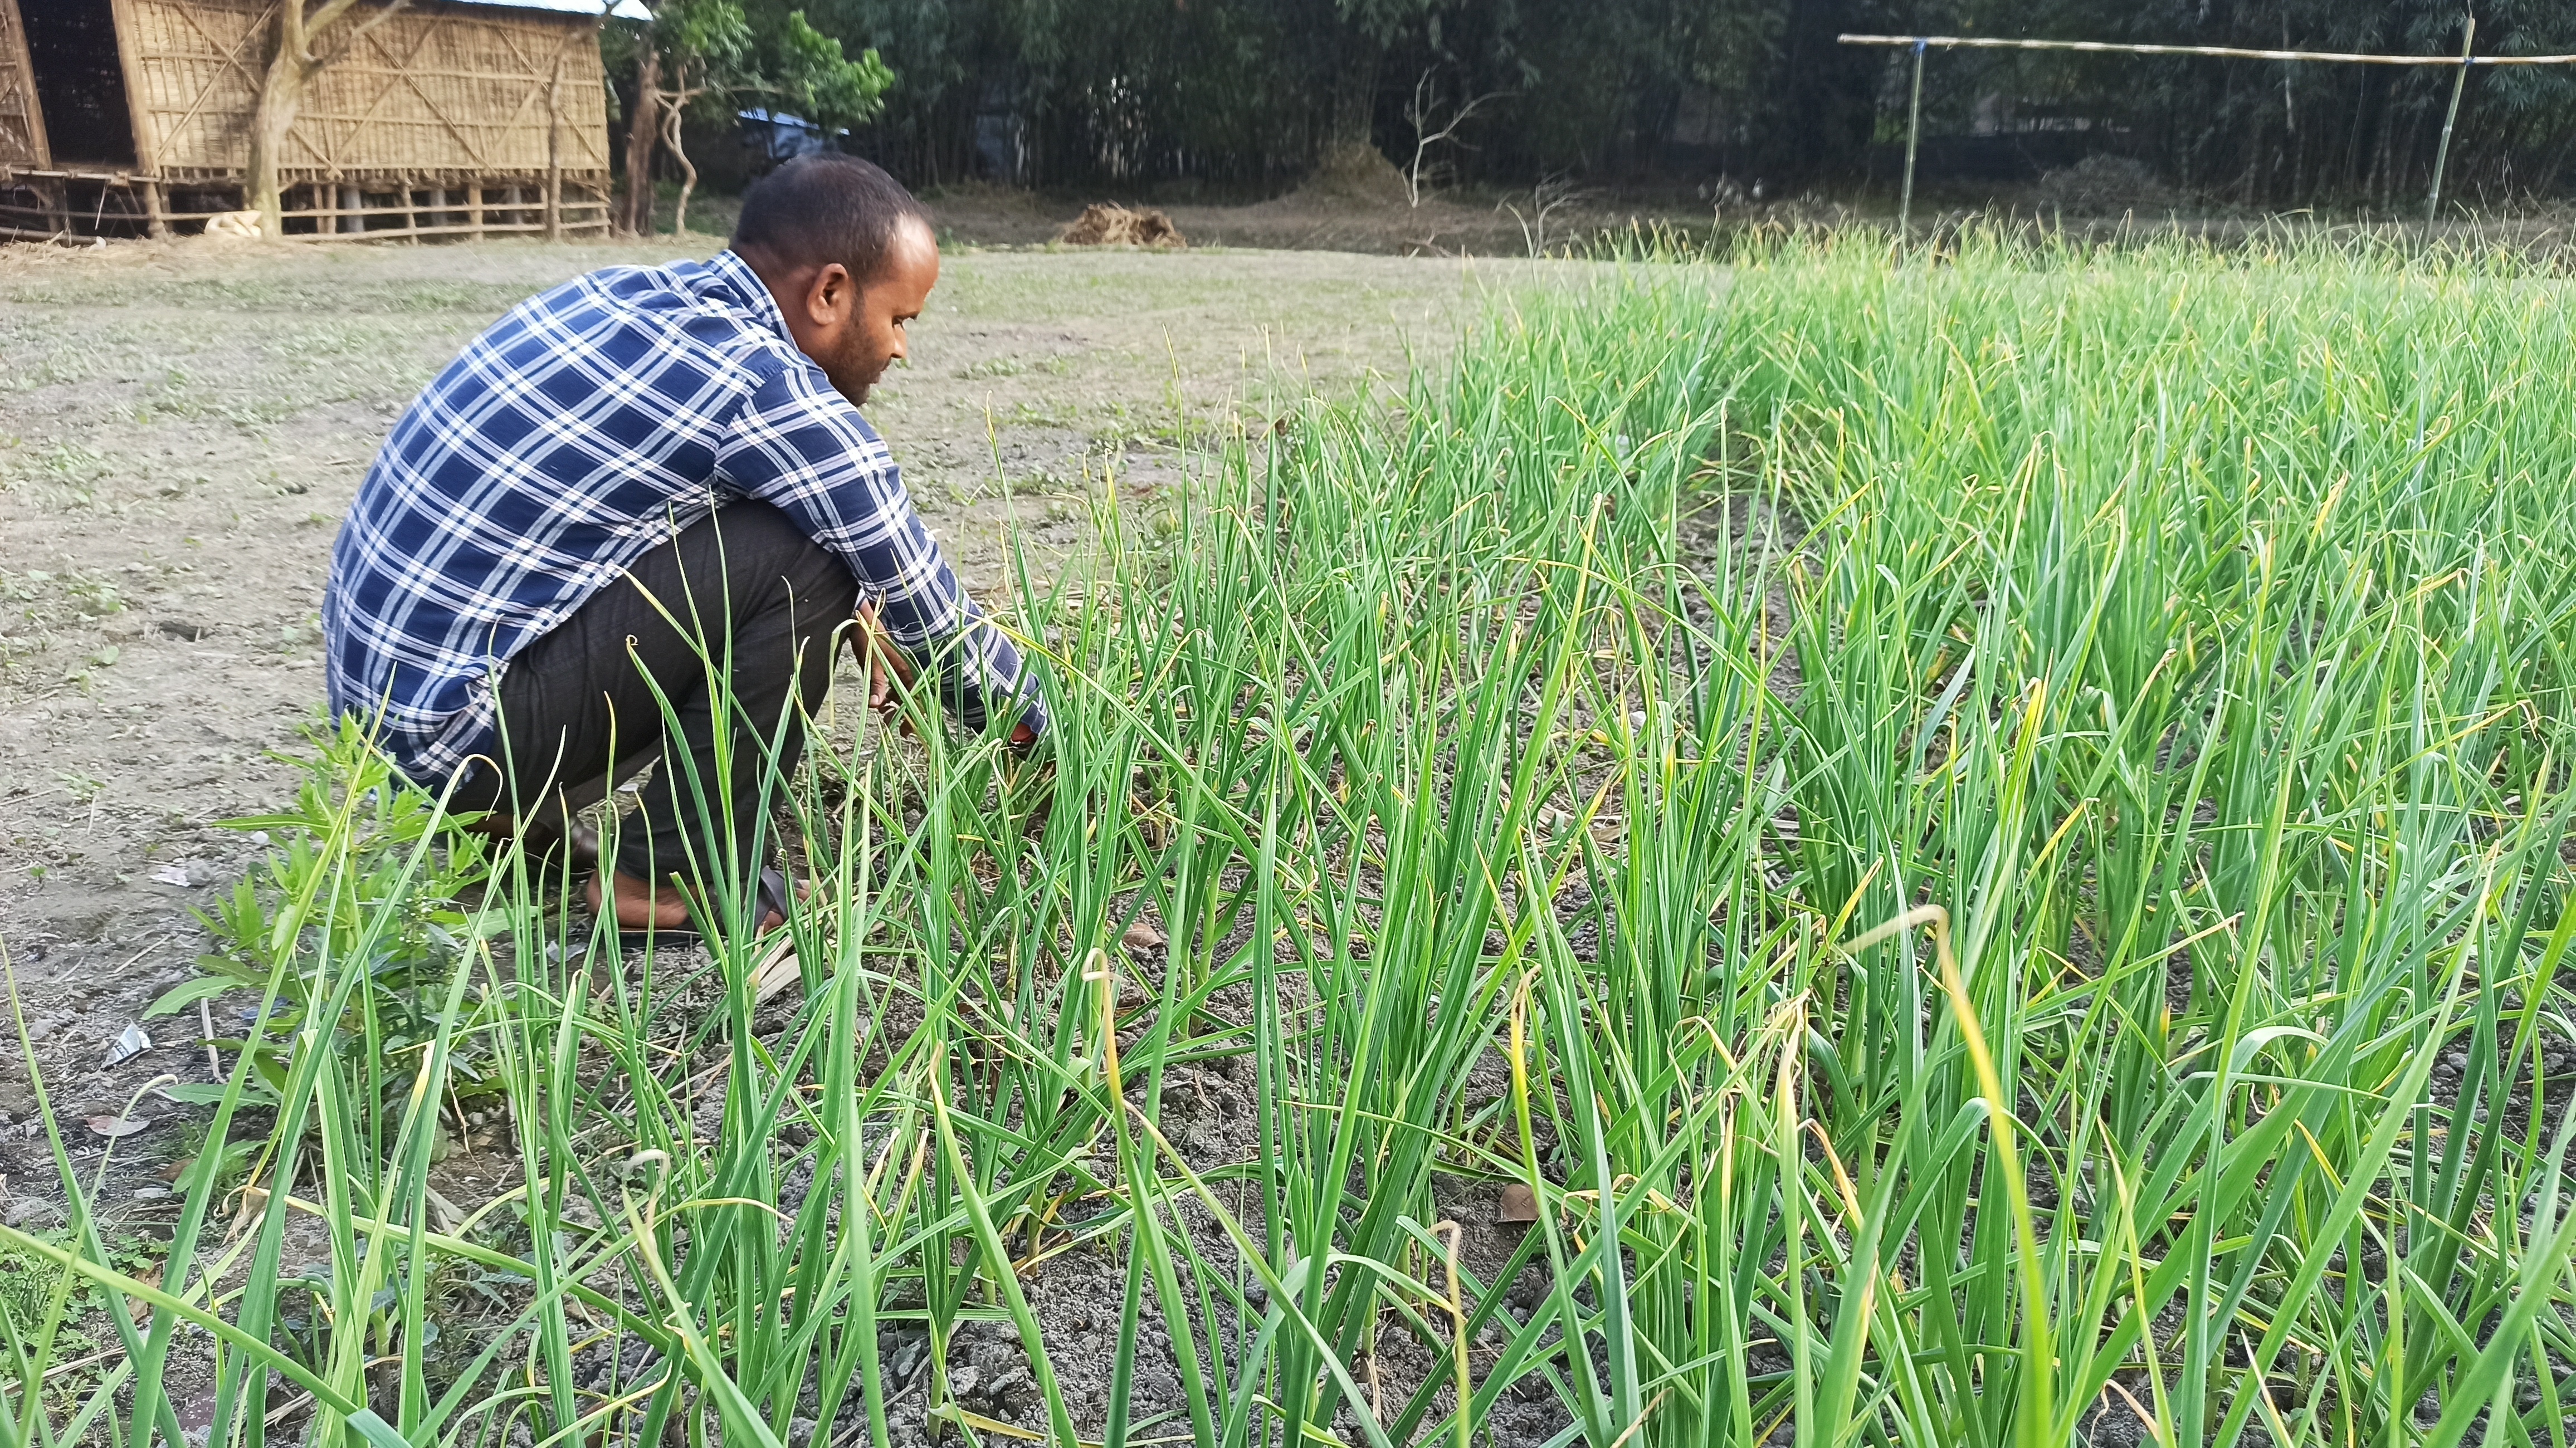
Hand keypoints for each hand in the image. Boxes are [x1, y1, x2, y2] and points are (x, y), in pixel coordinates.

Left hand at [851, 602, 918, 735]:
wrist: (863, 610)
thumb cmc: (869, 632)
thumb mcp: (872, 660)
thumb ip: (876, 683)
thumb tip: (876, 706)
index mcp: (909, 667)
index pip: (920, 697)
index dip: (914, 716)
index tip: (906, 730)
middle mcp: (910, 667)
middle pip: (915, 697)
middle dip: (905, 714)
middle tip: (894, 727)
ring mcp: (902, 665)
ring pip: (905, 692)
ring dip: (897, 705)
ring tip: (884, 715)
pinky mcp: (893, 663)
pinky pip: (897, 684)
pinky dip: (891, 694)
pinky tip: (881, 701)